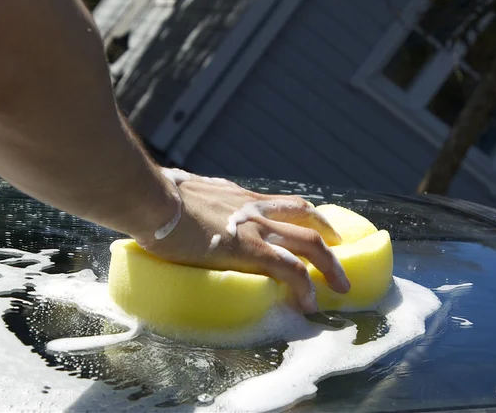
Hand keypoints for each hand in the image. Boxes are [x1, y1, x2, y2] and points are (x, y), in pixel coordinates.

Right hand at [137, 169, 350, 313]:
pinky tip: (309, 302)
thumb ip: (205, 202)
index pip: (287, 204)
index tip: (318, 230)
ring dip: (329, 265)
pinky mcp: (248, 248)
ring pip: (309, 242)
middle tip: (340, 255)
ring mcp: (256, 228)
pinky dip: (303, 285)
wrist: (155, 200)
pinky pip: (287, 268)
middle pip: (308, 220)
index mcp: (244, 198)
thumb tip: (195, 208)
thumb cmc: (162, 197)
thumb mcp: (194, 193)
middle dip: (330, 241)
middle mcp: (257, 209)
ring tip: (339, 286)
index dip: (308, 218)